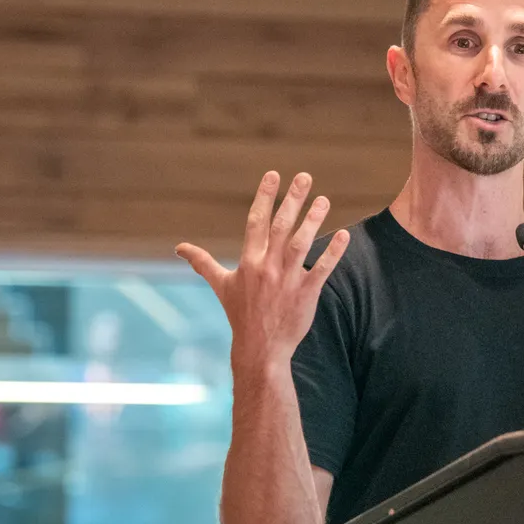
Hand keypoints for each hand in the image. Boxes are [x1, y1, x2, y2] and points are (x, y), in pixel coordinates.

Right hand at [175, 171, 348, 368]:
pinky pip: (322, 269)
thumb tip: (179, 248)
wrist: (260, 347)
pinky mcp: (306, 293)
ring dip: (314, 220)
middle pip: (281, 226)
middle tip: (305, 177)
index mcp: (248, 261)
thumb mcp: (220, 286)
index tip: (273, 175)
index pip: (256, 222)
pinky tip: (344, 235)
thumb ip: (202, 262)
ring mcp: (288, 280)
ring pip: (302, 243)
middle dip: (292, 200)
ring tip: (324, 199)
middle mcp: (267, 267)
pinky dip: (333, 252)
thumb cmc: (240, 314)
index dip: (265, 197)